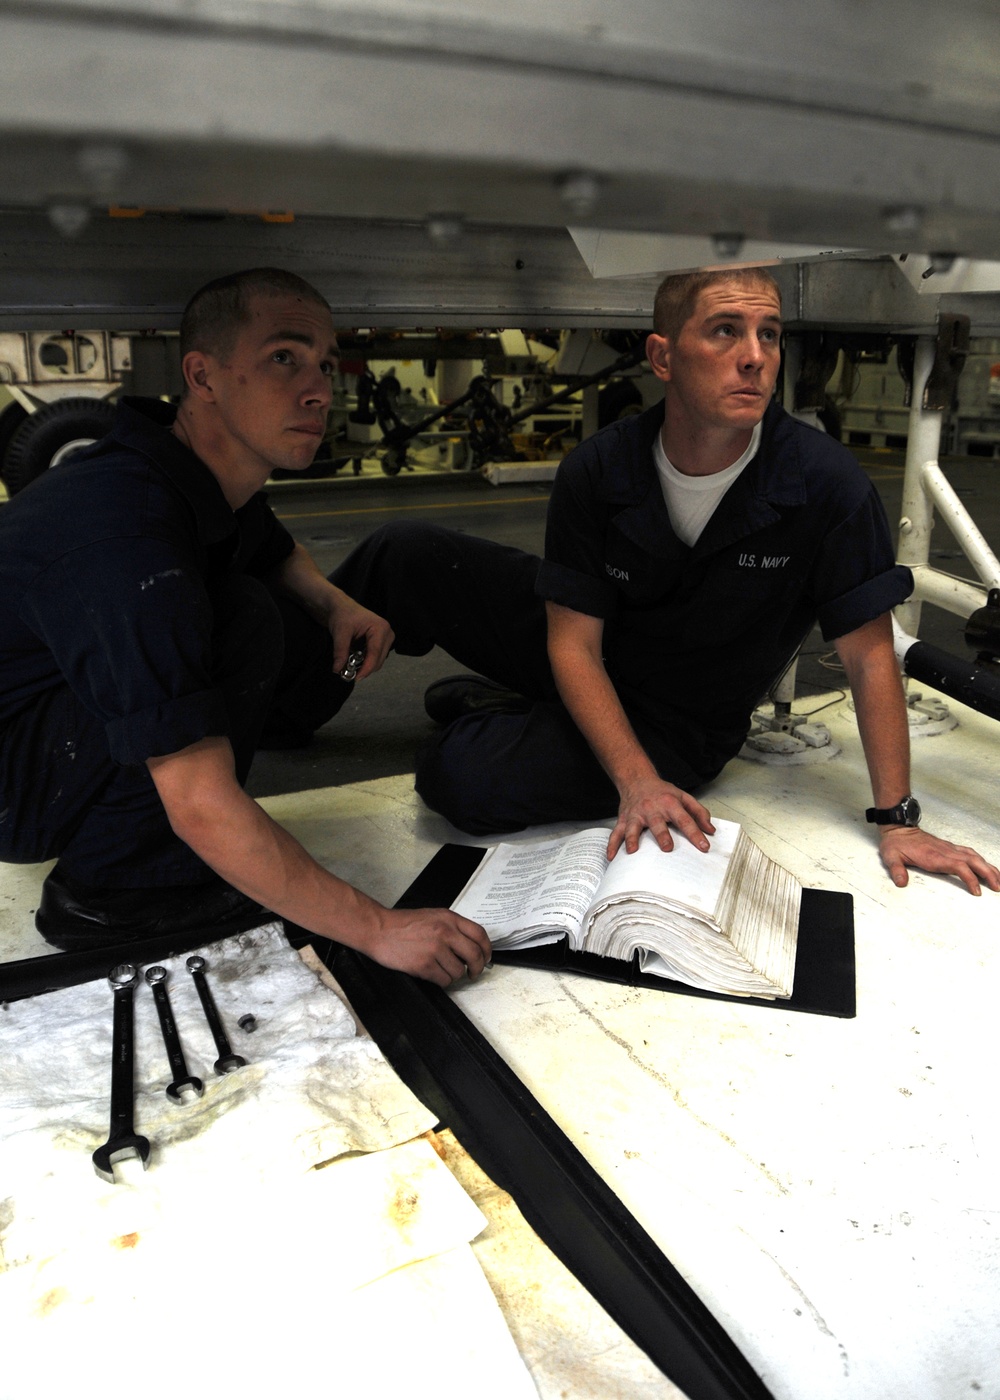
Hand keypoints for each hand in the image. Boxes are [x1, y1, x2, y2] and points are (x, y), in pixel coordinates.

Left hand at [329, 593, 393, 679]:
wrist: (341, 607)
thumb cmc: (343, 615)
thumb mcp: (340, 633)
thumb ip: (340, 652)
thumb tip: (338, 669)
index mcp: (380, 628)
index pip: (375, 653)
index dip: (366, 668)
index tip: (356, 678)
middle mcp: (387, 634)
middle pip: (379, 659)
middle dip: (365, 668)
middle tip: (348, 674)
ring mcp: (386, 638)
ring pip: (378, 660)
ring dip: (365, 666)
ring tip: (349, 665)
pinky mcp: (382, 643)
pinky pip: (376, 658)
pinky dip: (365, 662)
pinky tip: (354, 659)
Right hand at [367, 907, 491, 986]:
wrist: (379, 930)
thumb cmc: (403, 924)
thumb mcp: (433, 916)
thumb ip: (452, 928)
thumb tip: (470, 947)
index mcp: (449, 918)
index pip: (480, 934)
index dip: (487, 949)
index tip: (486, 958)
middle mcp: (445, 932)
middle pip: (475, 955)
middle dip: (477, 968)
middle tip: (473, 973)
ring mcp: (435, 949)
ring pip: (458, 971)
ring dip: (453, 975)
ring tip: (441, 969)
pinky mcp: (424, 965)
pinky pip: (444, 980)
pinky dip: (440, 980)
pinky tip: (432, 973)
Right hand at [608, 776, 715, 859]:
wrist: (637, 780)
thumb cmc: (662, 792)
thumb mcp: (684, 797)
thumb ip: (699, 813)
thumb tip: (710, 830)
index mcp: (669, 803)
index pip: (685, 819)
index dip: (695, 833)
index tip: (703, 846)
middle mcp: (652, 809)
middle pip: (657, 823)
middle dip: (662, 835)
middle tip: (667, 848)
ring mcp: (636, 815)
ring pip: (633, 827)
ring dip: (632, 838)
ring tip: (633, 851)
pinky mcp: (623, 820)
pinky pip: (616, 833)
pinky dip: (612, 845)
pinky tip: (611, 857)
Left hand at [879, 825, 999, 895]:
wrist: (899, 827)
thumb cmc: (896, 843)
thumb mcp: (891, 856)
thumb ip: (896, 870)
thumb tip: (901, 882)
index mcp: (934, 856)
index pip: (959, 866)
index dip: (970, 878)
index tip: (977, 891)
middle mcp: (945, 851)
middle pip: (973, 861)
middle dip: (988, 874)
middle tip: (998, 887)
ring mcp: (949, 848)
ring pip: (974, 856)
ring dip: (988, 867)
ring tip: (998, 880)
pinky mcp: (949, 847)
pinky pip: (969, 852)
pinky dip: (981, 860)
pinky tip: (986, 866)